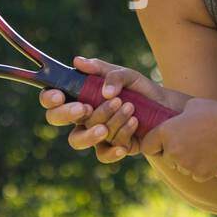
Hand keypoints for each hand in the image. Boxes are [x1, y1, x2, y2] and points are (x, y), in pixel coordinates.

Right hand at [38, 56, 188, 164]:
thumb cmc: (141, 90)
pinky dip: (114, 147)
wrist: (167, 111)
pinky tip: (127, 141)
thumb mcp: (126, 74)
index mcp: (79, 95)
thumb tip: (79, 63)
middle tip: (85, 107)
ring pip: (79, 137)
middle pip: (55, 119)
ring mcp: (94, 134)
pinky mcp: (110, 148)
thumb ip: (103, 70)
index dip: (50, 98)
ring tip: (128, 108)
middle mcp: (81, 117)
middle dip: (67, 113)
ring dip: (102, 122)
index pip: (52, 98)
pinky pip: (103, 153)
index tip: (61, 95)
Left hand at [138, 97, 216, 181]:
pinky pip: (196, 175)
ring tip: (204, 148)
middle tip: (191, 145)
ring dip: (189, 163)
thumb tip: (174, 118)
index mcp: (165, 132)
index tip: (161, 145)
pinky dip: (202, 170)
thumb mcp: (190, 107)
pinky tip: (212, 157)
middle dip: (174, 155)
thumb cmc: (214, 112)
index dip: (154, 145)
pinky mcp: (200, 174)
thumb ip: (177, 117)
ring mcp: (185, 164)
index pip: (147, 146)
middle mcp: (172, 150)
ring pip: (182, 169)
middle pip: (166, 159)